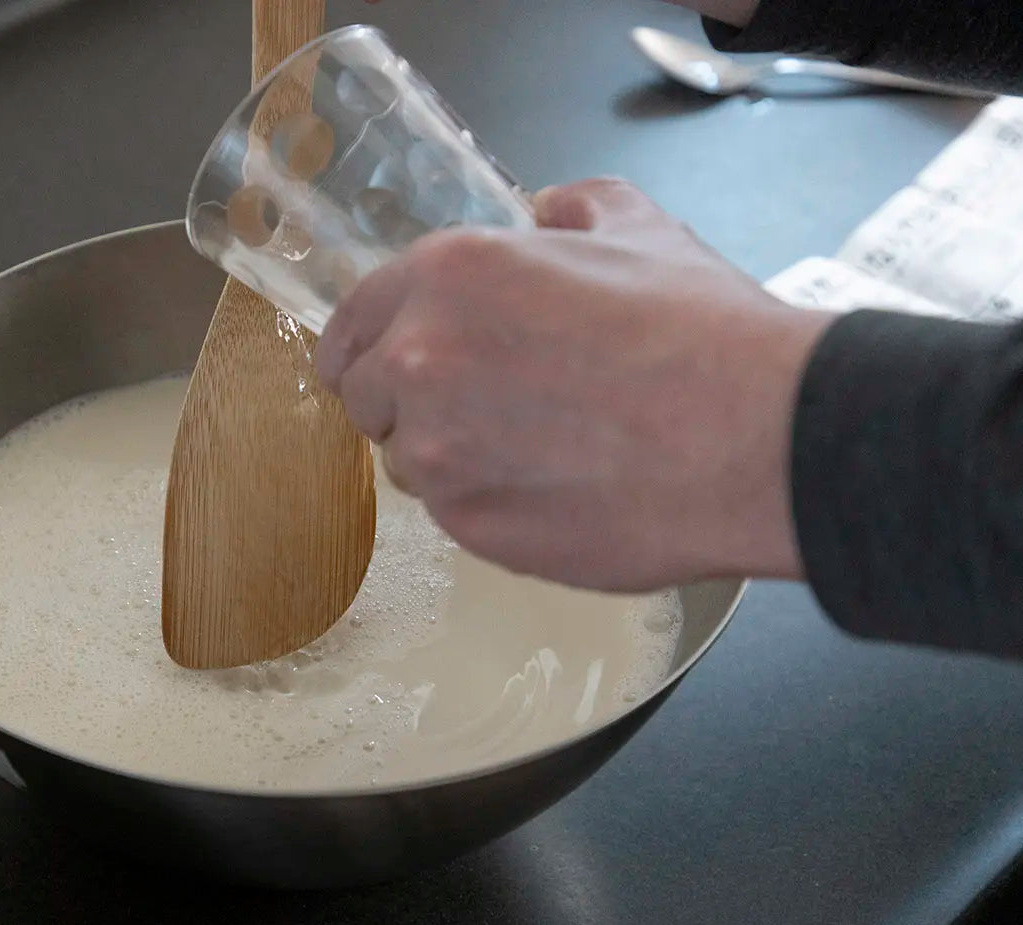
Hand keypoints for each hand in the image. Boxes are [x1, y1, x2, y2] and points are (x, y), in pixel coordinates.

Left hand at [313, 178, 833, 591]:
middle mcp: (421, 359)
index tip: (386, 362)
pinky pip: (453, 516)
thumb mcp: (638, 227)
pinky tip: (556, 484)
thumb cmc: (704, 331)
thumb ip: (570, 211)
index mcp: (447, 275)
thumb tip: (545, 212)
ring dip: (449, 456)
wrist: (761, 438)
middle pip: (367, 398)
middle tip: (481, 405)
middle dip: (407, 402)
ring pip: (408, 463)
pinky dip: (488, 504)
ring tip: (537, 446)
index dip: (370, 346)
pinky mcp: (470, 527)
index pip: (351, 324)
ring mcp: (440, 453)